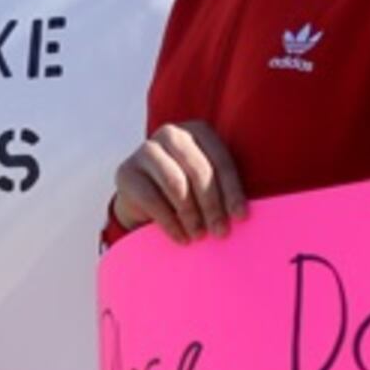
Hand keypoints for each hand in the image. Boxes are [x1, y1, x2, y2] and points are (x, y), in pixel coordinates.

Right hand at [110, 121, 246, 242]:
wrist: (144, 198)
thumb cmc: (188, 190)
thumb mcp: (208, 183)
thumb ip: (224, 188)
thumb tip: (242, 215)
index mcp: (198, 131)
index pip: (220, 160)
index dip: (232, 190)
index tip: (240, 217)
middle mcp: (171, 134)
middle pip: (198, 170)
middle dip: (212, 204)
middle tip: (220, 232)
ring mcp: (146, 150)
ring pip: (175, 183)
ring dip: (191, 214)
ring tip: (199, 235)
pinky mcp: (126, 172)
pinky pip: (152, 199)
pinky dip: (170, 223)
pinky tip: (181, 237)